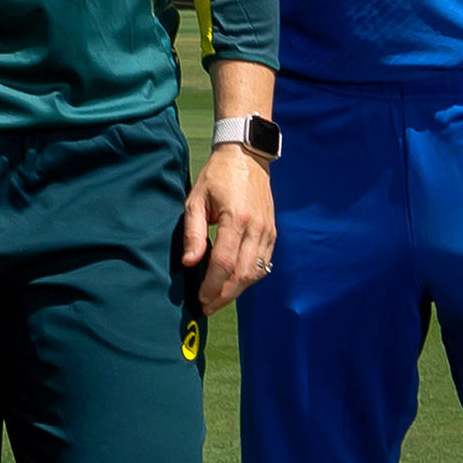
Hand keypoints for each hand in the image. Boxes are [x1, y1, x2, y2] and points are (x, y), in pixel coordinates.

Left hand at [175, 143, 275, 306]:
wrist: (248, 156)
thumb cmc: (218, 176)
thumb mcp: (196, 199)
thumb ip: (193, 233)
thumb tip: (190, 263)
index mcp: (235, 218)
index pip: (224, 263)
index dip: (212, 285)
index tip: (200, 298)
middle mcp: (256, 228)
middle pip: (243, 274)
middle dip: (225, 295)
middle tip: (208, 306)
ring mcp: (268, 231)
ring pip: (256, 272)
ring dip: (238, 290)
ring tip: (219, 298)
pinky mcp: (273, 232)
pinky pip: (264, 263)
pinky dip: (250, 277)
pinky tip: (235, 282)